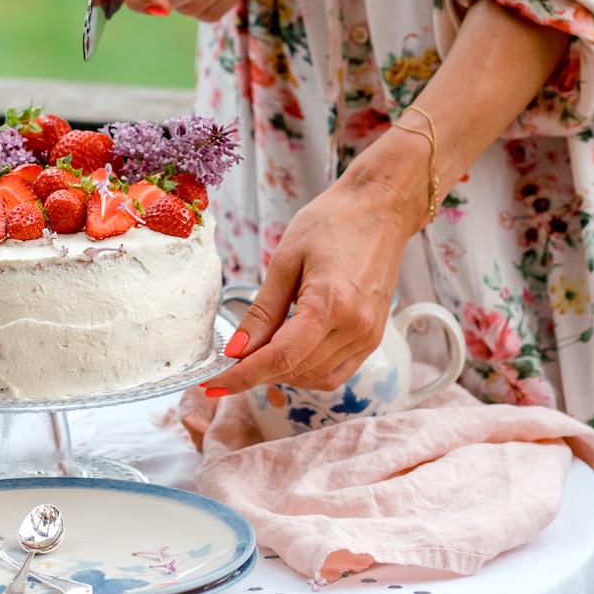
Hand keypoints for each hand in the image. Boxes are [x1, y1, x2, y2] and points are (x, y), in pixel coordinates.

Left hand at [208, 176, 413, 393]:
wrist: (380, 209)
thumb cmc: (333, 222)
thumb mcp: (286, 260)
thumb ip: (263, 311)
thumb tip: (236, 350)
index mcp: (331, 304)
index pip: (280, 357)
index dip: (243, 376)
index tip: (214, 384)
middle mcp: (355, 327)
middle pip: (296, 370)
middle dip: (258, 372)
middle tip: (229, 362)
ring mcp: (369, 336)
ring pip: (316, 377)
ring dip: (282, 374)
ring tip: (257, 355)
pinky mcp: (374, 337)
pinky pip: (336, 372)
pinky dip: (307, 371)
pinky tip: (288, 354)